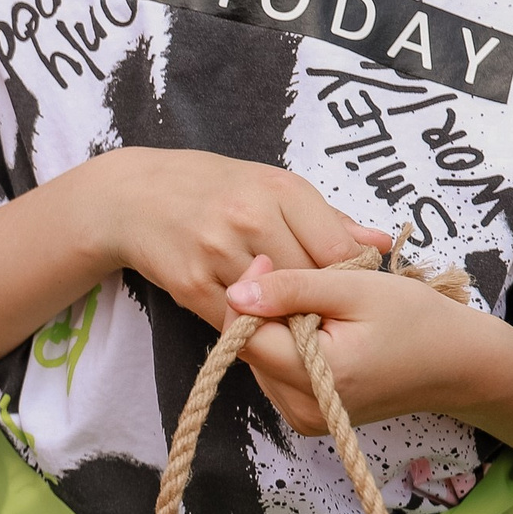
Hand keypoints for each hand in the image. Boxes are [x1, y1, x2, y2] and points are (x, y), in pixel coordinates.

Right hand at [83, 148, 391, 327]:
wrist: (131, 197)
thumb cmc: (210, 188)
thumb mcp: (270, 186)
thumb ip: (327, 219)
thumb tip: (381, 245)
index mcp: (278, 190)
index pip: (340, 252)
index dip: (349, 278)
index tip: (345, 287)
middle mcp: (249, 218)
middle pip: (311, 283)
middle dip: (317, 301)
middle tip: (317, 308)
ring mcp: (218, 252)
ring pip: (277, 308)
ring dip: (286, 319)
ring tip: (287, 316)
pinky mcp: (192, 285)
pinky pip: (240, 322)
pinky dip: (252, 327)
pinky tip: (255, 319)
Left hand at [227, 256, 506, 431]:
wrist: (458, 364)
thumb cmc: (415, 319)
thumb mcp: (354, 288)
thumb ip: (292, 289)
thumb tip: (236, 291)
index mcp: (318, 379)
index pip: (243, 336)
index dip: (247, 295)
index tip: (270, 262)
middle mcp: (305, 409)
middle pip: (249, 348)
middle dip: (266, 310)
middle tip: (306, 285)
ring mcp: (306, 417)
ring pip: (259, 359)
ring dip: (276, 328)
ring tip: (320, 309)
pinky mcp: (309, 416)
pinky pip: (276, 372)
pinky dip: (286, 346)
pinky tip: (319, 330)